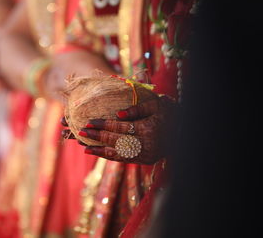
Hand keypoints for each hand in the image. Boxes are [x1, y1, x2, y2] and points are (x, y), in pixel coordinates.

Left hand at [62, 96, 176, 163]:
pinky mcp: (144, 160)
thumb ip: (138, 108)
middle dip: (97, 137)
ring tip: (84, 148)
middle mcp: (145, 144)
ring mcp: (145, 154)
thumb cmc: (169, 112)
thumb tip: (119, 114)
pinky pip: (123, 159)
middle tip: (80, 134)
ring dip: (99, 151)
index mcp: (148, 128)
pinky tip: (97, 153)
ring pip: (117, 153)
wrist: (185, 132)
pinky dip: (109, 156)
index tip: (88, 122)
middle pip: (115, 141)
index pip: (119, 127)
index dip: (103, 125)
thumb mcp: (157, 104)